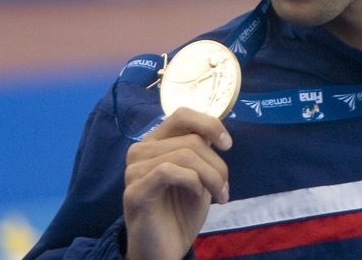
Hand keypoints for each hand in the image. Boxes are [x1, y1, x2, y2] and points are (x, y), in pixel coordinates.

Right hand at [123, 108, 232, 259]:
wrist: (164, 249)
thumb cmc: (181, 211)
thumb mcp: (199, 174)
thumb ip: (201, 149)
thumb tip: (215, 130)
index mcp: (156, 142)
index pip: (183, 115)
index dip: (209, 124)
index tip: (227, 144)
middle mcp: (140, 150)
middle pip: (191, 139)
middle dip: (217, 164)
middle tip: (225, 188)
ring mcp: (134, 170)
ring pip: (185, 154)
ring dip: (211, 176)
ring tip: (218, 196)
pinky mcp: (135, 191)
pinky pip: (170, 171)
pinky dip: (192, 181)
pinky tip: (197, 195)